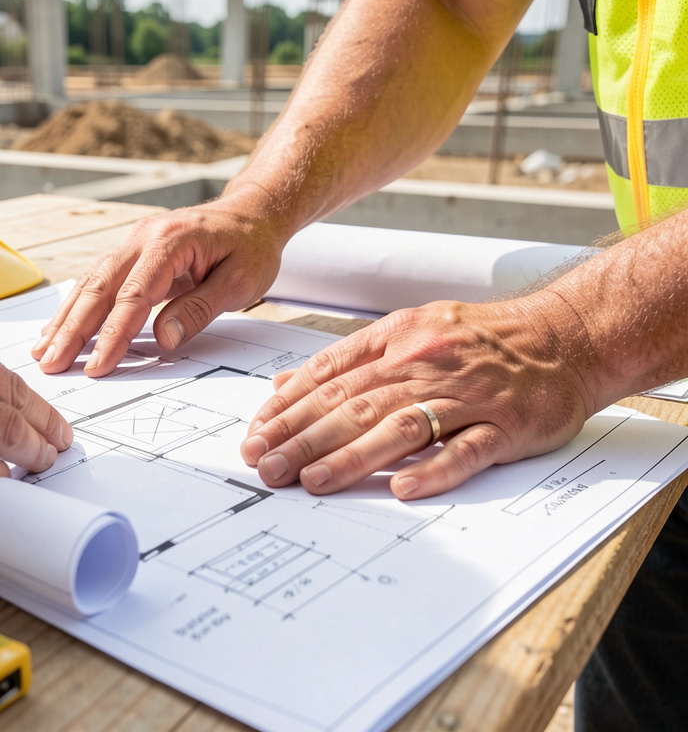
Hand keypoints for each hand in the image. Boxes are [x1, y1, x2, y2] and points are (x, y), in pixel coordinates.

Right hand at [32, 201, 287, 375]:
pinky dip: (78, 305)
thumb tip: (163, 339)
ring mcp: (134, 242)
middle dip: (73, 330)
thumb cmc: (251, 246)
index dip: (113, 335)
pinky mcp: (133, 253)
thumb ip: (199, 309)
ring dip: (66, 319)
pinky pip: (99, 280)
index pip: (134, 296)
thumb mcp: (240, 282)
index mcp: (170, 241)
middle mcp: (144, 237)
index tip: (98, 367)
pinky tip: (61, 327)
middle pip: (99, 287)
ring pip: (91, 282)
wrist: (253, 213)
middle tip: (51, 364)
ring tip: (44, 351)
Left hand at [240, 296, 597, 499]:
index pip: (331, 376)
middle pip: (354, 405)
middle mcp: (425, 363)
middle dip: (303, 438)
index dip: (289, 408)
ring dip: (351, 456)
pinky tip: (402, 489)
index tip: (256, 435)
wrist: (564, 336)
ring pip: (400, 426)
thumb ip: (348, 359)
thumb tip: (286, 384)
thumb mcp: (408, 330)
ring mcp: (466, 395)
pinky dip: (435, 470)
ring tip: (311, 481)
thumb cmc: (479, 339)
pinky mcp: (505, 424)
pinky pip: (467, 449)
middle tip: (265, 466)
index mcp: (397, 339)